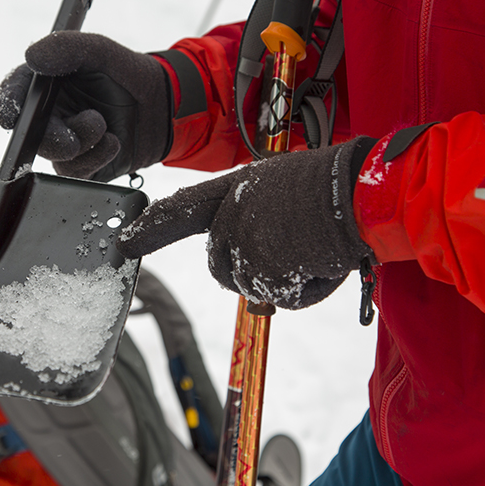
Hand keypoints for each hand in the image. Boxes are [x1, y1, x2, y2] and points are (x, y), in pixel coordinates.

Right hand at [0, 31, 171, 181]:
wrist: (164, 107)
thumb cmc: (128, 75)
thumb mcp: (100, 51)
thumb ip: (67, 48)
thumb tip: (31, 57)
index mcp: (47, 85)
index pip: (15, 93)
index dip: (8, 103)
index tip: (12, 114)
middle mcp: (51, 115)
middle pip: (30, 134)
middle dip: (52, 135)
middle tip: (81, 127)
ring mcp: (64, 142)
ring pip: (54, 156)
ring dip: (82, 142)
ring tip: (104, 125)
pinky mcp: (81, 166)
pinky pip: (75, 172)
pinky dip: (96, 156)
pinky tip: (113, 142)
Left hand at [116, 138, 377, 309]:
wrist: (361, 192)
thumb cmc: (331, 187)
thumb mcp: (281, 190)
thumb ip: (254, 219)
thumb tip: (249, 268)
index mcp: (233, 189)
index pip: (182, 209)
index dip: (152, 227)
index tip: (123, 242)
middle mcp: (229, 215)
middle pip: (221, 267)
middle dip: (250, 271)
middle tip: (294, 252)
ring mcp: (242, 243)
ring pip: (254, 286)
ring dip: (287, 279)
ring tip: (316, 246)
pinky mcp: (261, 269)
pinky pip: (282, 298)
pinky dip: (308, 289)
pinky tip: (324, 259)